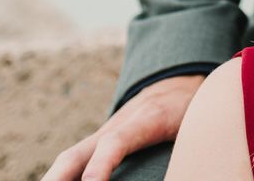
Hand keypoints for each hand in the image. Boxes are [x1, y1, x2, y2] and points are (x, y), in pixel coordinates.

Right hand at [42, 74, 206, 180]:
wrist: (177, 83)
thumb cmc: (193, 108)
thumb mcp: (199, 122)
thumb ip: (195, 144)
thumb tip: (196, 162)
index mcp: (147, 120)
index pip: (118, 141)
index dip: (103, 162)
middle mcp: (117, 125)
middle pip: (77, 154)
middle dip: (58, 179)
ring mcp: (103, 133)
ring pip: (70, 159)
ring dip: (54, 180)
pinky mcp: (99, 141)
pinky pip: (75, 161)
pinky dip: (62, 178)